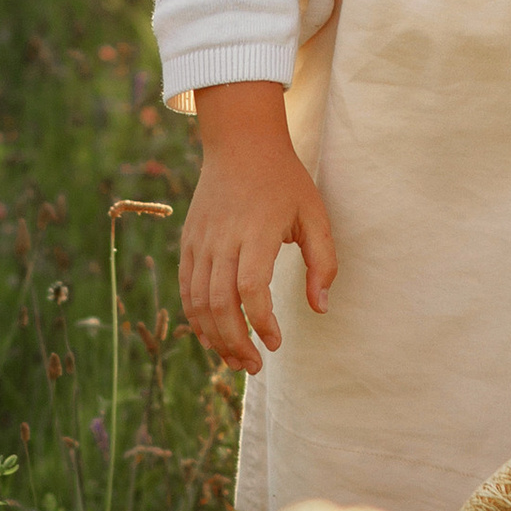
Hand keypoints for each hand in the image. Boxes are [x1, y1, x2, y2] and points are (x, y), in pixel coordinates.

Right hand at [180, 82, 337, 372]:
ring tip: (237, 359)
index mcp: (256, 232)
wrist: (240, 144)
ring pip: (198, 302)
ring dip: (215, 338)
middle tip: (256, 366)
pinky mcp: (188, 243)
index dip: (261, 322)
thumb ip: (323, 263)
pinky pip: (187, 289)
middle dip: (235, 343)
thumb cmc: (285, 181)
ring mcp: (200, 241)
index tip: (277, 343)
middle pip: (219, 304)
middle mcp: (222, 239)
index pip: (250, 289)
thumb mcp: (315, 215)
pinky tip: (213, 337)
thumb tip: (320, 308)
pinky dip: (196, 318)